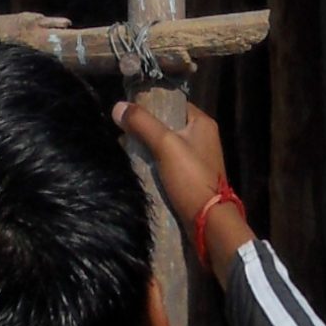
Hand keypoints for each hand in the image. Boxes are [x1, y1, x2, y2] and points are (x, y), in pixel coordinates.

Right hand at [115, 98, 251, 284]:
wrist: (208, 223)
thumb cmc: (191, 178)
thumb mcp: (165, 145)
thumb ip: (142, 124)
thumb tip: (117, 105)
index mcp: (202, 123)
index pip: (174, 103)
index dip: (152, 104)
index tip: (129, 109)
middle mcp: (203, 138)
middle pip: (169, 125)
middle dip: (146, 128)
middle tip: (123, 131)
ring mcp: (198, 160)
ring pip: (167, 146)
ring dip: (149, 147)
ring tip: (126, 148)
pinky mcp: (191, 179)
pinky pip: (169, 164)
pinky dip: (155, 164)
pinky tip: (138, 166)